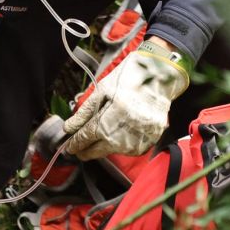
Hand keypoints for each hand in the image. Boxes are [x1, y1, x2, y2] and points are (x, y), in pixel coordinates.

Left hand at [63, 41, 188, 159]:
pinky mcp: (147, 144)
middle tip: (78, 146)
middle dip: (85, 149)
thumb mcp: (101, 91)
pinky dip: (121, 142)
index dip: (74, 144)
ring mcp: (135, 143)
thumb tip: (69, 128)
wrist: (160, 78)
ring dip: (104, 144)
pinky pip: (128, 148)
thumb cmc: (129, 79)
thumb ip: (84, 113)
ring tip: (107, 128)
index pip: (84, 140)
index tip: (69, 146)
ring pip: (112, 151)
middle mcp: (120, 139)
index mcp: (105, 125)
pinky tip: (122, 128)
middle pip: (96, 151)